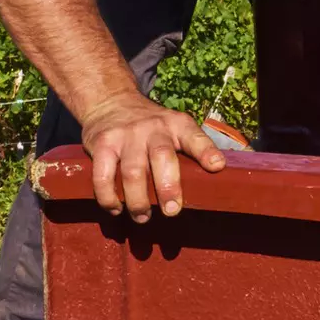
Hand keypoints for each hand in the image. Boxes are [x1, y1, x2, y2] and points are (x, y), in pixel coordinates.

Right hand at [79, 92, 226, 222]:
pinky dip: (108, 197)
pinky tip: (115, 208)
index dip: (206, 151)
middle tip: (171, 211)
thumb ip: (190, 147)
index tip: (216, 166)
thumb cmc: (150, 125)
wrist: (111, 102)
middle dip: (168, 187)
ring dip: (138, 201)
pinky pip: (103, 176)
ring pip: (132, 172)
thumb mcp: (173, 126)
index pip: (194, 137)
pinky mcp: (102, 144)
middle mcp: (153, 128)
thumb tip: (212, 177)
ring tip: (143, 217)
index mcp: (176, 125)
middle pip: (162, 157)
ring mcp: (126, 136)